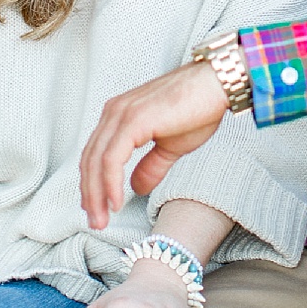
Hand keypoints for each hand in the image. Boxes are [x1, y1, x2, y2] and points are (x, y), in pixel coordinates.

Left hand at [80, 61, 228, 229]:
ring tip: (101, 219)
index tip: (96, 210)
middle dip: (89, 195)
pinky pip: (112, 158)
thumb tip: (135, 188)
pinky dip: (110, 183)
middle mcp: (114, 112)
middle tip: (95, 223)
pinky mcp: (133, 119)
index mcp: (119, 115)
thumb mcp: (171, 146)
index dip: (92, 185)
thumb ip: (151, 166)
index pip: (94, 154)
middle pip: (89, 160)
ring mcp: (122, 114)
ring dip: (96, 194)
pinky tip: (115, 202)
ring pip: (96, 161)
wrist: (218, 84)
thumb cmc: (199, 108)